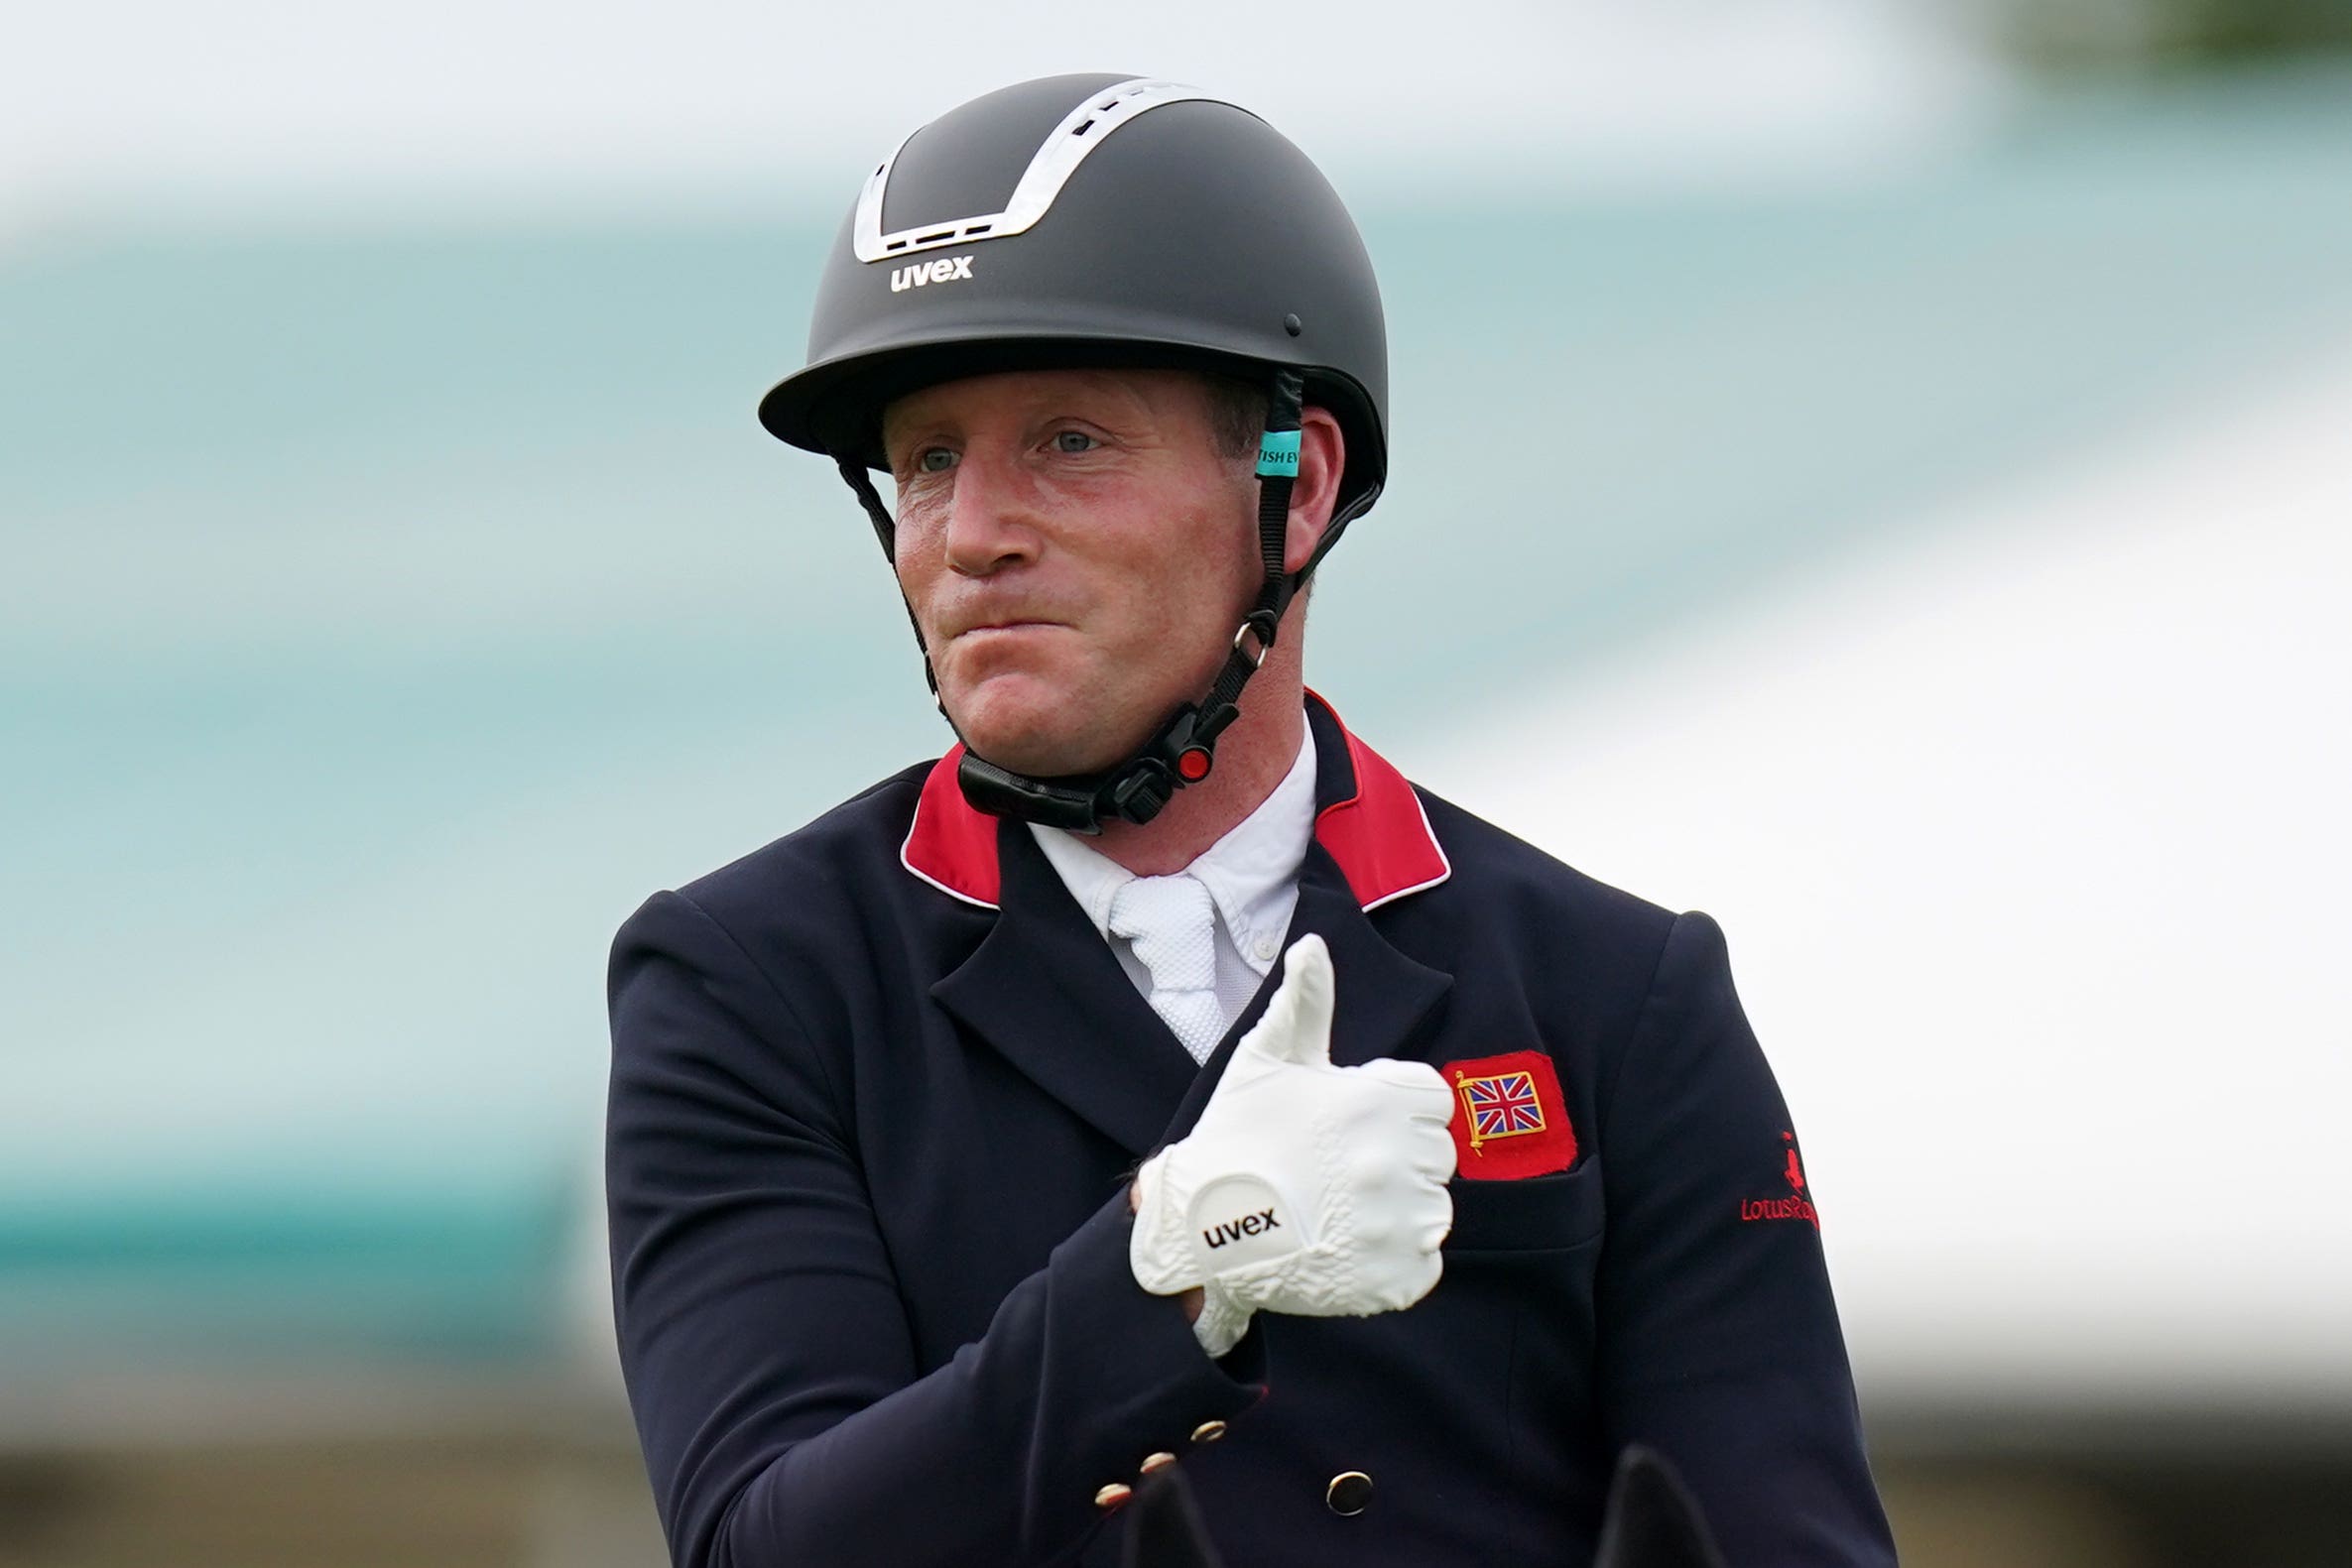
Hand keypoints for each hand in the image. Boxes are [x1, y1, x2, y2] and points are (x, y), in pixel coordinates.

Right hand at [1129, 934, 1456, 1355]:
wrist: (1202, 1229)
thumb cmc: (1237, 1136)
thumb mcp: (1267, 1060)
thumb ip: (1304, 1002)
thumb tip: (1313, 944)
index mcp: (1379, 1102)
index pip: (1431, 1102)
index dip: (1393, 1111)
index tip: (1351, 1126)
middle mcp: (1398, 1161)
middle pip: (1435, 1156)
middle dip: (1395, 1159)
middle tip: (1337, 1171)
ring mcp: (1400, 1224)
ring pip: (1433, 1209)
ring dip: (1397, 1210)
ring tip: (1340, 1211)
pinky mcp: (1398, 1278)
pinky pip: (1423, 1262)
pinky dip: (1394, 1260)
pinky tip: (1348, 1247)